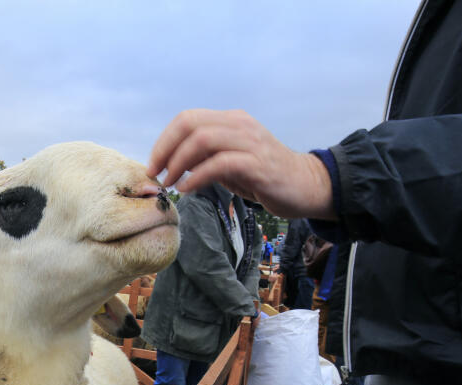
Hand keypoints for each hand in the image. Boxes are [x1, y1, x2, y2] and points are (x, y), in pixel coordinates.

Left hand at [148, 109, 335, 219]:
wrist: (307, 185)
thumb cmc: (263, 175)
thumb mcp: (228, 162)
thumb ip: (203, 158)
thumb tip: (170, 164)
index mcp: (230, 121)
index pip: (186, 119)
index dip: (164, 141)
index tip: (154, 164)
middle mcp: (240, 125)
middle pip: (190, 125)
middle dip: (165, 150)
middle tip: (156, 173)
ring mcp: (250, 142)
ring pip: (202, 140)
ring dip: (178, 163)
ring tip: (171, 183)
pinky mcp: (258, 164)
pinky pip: (220, 164)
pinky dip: (198, 176)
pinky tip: (189, 189)